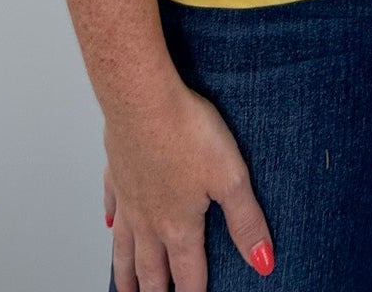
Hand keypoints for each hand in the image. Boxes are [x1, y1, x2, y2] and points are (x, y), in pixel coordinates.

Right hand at [103, 77, 275, 288]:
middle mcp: (149, 219)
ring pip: (124, 247)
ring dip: (125, 273)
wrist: (141, 98)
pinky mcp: (116, 171)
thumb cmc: (186, 131)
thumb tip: (263, 262)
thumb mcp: (230, 178)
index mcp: (179, 225)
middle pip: (151, 269)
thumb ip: (246, 222)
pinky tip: (108, 225)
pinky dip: (110, 222)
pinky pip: (110, 204)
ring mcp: (129, 197)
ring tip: (125, 291)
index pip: (188, 275)